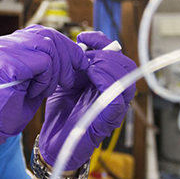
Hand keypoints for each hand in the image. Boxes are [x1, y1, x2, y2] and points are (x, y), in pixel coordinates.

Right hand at [0, 25, 88, 162]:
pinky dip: (46, 80)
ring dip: (56, 72)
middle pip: (47, 36)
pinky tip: (34, 93)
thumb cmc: (6, 109)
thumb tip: (71, 53)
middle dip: (68, 56)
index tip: (77, 62)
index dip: (63, 46)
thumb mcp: (30, 80)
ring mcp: (3, 50)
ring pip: (49, 48)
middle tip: (71, 78)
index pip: (41, 33)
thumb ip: (43, 62)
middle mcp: (2, 43)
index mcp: (5, 44)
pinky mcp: (8, 63)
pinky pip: (44, 63)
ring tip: (46, 90)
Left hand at [39, 31, 136, 170]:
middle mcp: (112, 92)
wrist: (53, 142)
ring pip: (126, 77)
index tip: (83, 37)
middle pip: (126, 64)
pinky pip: (118, 96)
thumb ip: (73, 64)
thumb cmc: (60, 112)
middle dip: (105, 53)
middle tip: (84, 55)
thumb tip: (77, 43)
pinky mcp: (109, 118)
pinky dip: (105, 79)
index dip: (102, 41)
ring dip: (105, 64)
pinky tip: (89, 76)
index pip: (115, 55)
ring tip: (86, 65)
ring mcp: (113, 106)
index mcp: (104, 81)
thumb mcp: (64, 80)